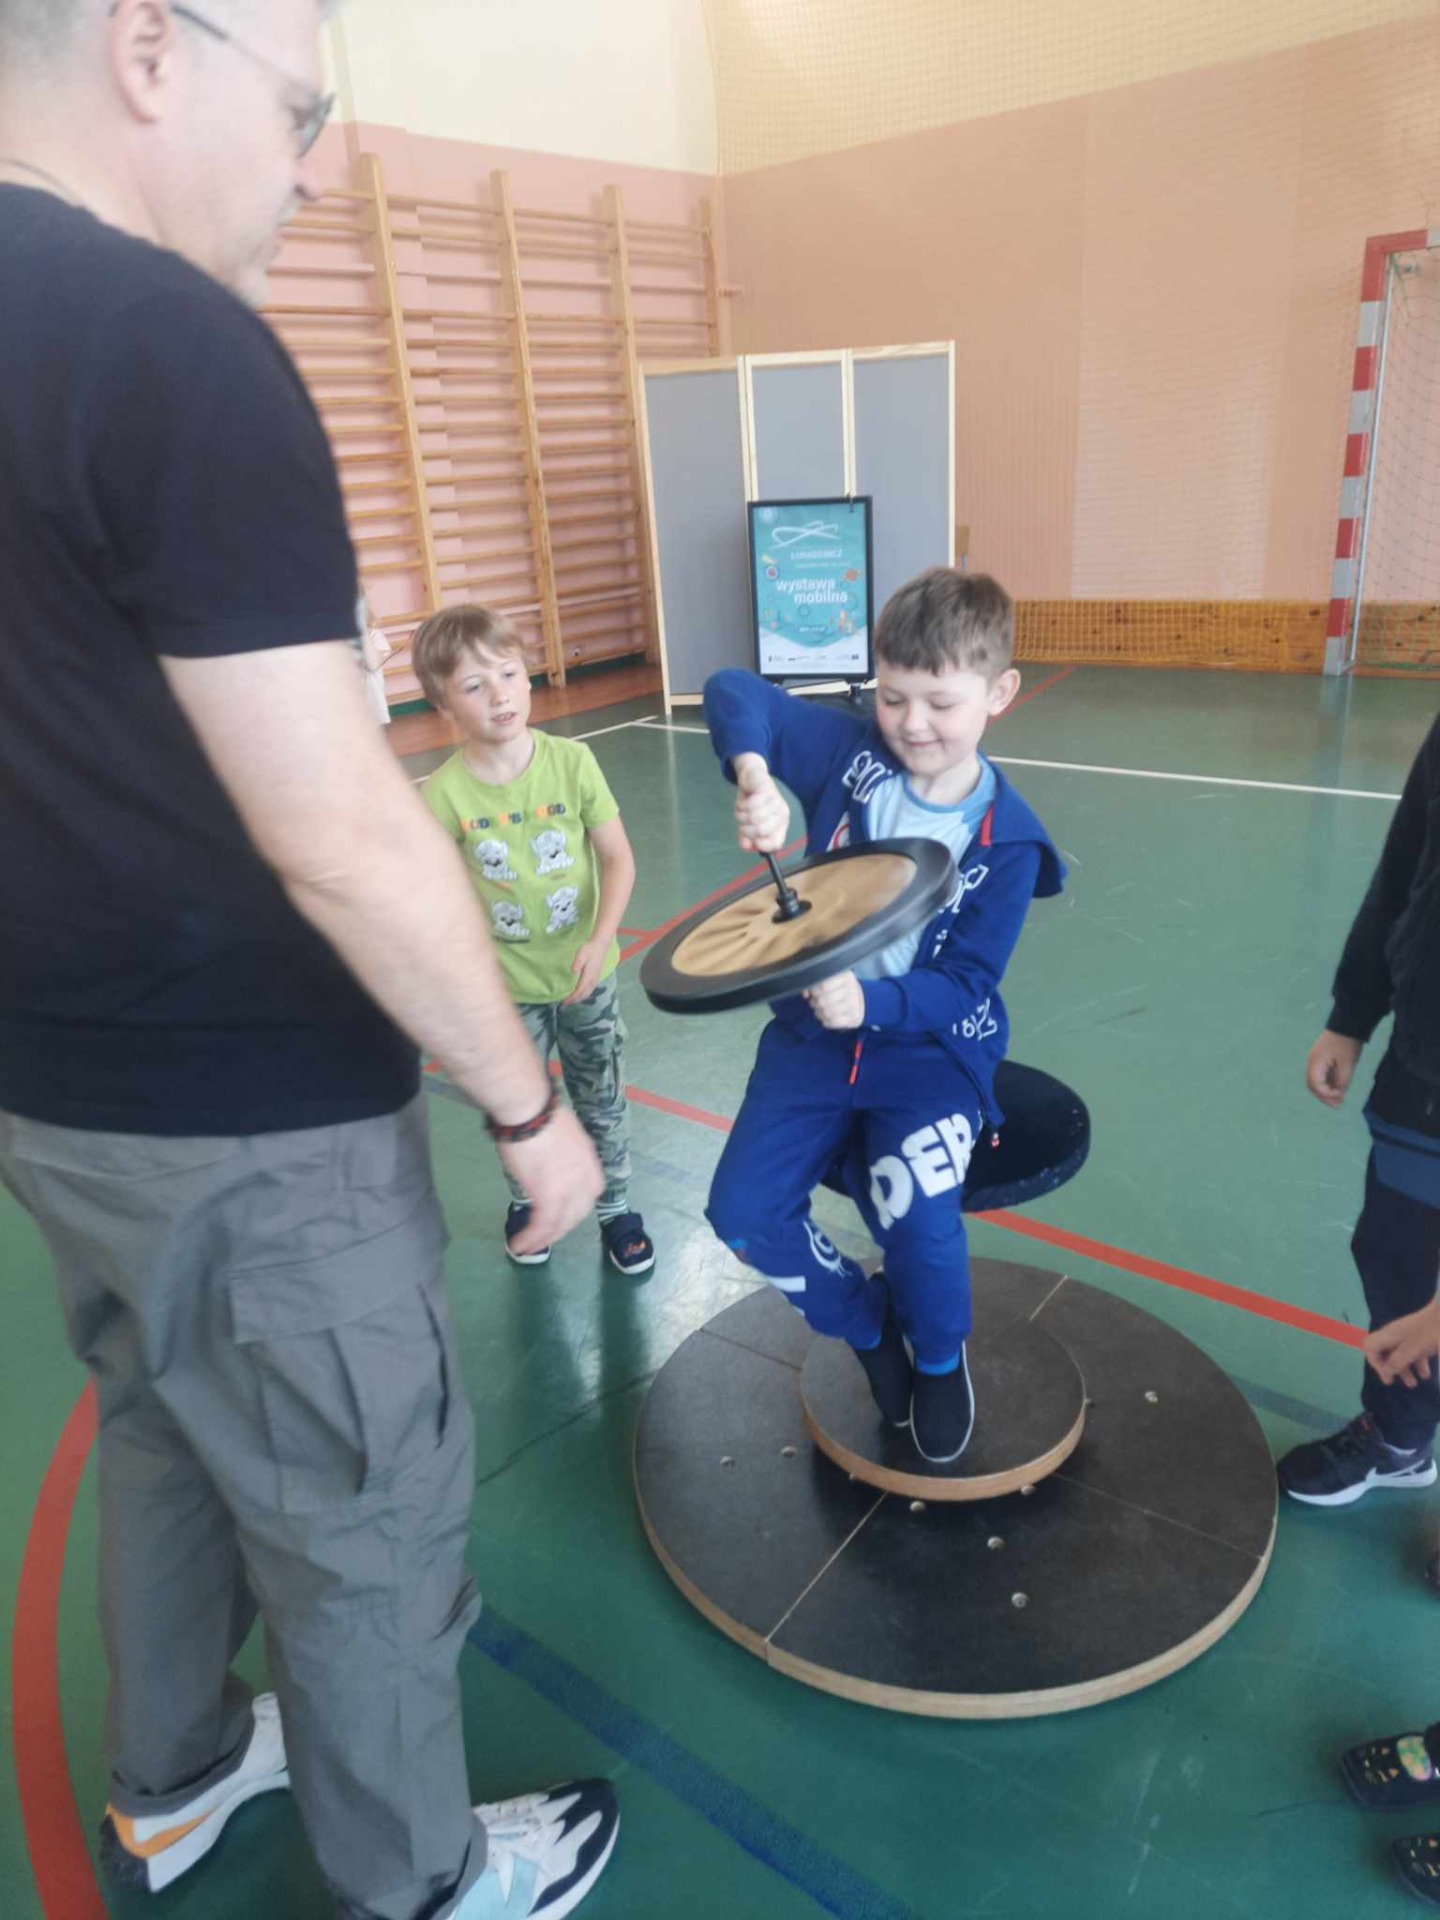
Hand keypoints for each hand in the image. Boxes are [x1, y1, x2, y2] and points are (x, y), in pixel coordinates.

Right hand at [499, 1104, 602, 1253]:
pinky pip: (541, 1226)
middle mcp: (586, 1180)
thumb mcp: (562, 1136)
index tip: (561, 1214)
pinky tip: (519, 1244)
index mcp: (591, 1163)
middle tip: (543, 1236)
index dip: (575, 1209)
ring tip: (527, 1248)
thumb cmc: (539, 1113)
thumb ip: (562, 1155)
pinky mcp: (549, 1198)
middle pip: (576, 1214)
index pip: (590, 1195)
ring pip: (559, 1225)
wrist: (530, 1110)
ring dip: (542, 1240)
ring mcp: (570, 1190)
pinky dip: (530, 1239)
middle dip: (559, 1228)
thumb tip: (548, 1160)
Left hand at [565, 940, 605, 1006]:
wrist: (600, 946)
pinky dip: (583, 995)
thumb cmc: (589, 950)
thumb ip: (577, 963)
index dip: (572, 997)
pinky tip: (579, 995)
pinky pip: (589, 991)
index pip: (579, 991)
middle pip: (583, 995)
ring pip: (587, 994)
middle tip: (565, 1004)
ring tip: (570, 1001)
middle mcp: (592, 981)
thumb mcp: (582, 953)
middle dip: (574, 1000)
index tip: (564, 1002)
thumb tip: (573, 972)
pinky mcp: (595, 978)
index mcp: (588, 976)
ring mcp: (595, 980)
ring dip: (579, 999)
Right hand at [733, 753, 789, 853]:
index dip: (760, 845)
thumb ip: (747, 836)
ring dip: (740, 815)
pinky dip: (741, 805)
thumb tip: (745, 846)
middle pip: (760, 831)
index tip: (748, 840)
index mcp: (781, 825)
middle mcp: (782, 814)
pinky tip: (743, 800)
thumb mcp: (748, 822)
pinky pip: (750, 805)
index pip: (775, 843)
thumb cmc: (752, 801)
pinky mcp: (767, 790)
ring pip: (753, 817)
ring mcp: (776, 801)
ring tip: (741, 809)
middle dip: (745, 829)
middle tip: (741, 823)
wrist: (752, 776)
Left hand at [805, 971, 865, 1030]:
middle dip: (815, 1003)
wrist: (859, 1000)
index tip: (814, 992)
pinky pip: (833, 1022)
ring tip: (819, 1009)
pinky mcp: (855, 1017)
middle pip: (823, 1001)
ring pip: (827, 1012)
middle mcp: (852, 989)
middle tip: (815, 1002)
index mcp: (845, 976)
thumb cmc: (837, 989)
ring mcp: (855, 1004)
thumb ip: (813, 984)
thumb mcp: (829, 980)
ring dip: (819, 1012)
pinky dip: (825, 1021)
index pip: (823, 986)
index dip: (814, 991)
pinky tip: (826, 1017)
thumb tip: (806, 994)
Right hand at [1306, 1030, 1362, 1107]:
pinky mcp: (1322, 1059)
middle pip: (1312, 1085)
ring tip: (1339, 1099)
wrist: (1348, 1023)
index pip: (1316, 1085)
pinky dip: (1328, 1084)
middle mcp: (1312, 1062)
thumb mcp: (1348, 1064)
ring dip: (1326, 1091)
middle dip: (1324, 1096)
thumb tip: (1339, 1093)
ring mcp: (1316, 1060)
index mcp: (1315, 1062)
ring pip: (1316, 1081)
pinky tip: (1339, 1089)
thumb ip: (1342, 1081)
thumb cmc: (1347, 1043)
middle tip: (1337, 1105)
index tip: (1341, 1095)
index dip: (1327, 1094)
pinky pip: (1322, 1076)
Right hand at [1365, 1296, 1439, 1388]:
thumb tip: (1387, 1371)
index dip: (1375, 1362)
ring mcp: (1407, 1335)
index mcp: (1388, 1336)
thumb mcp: (1411, 1351)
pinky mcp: (1419, 1337)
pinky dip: (1416, 1364)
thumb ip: (1397, 1362)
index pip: (1370, 1347)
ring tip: (1413, 1384)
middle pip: (1384, 1352)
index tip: (1388, 1372)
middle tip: (1392, 1381)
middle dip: (1389, 1368)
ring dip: (1404, 1370)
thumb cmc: (1427, 1335)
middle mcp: (1394, 1335)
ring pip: (1399, 1354)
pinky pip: (1412, 1352)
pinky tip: (1425, 1375)